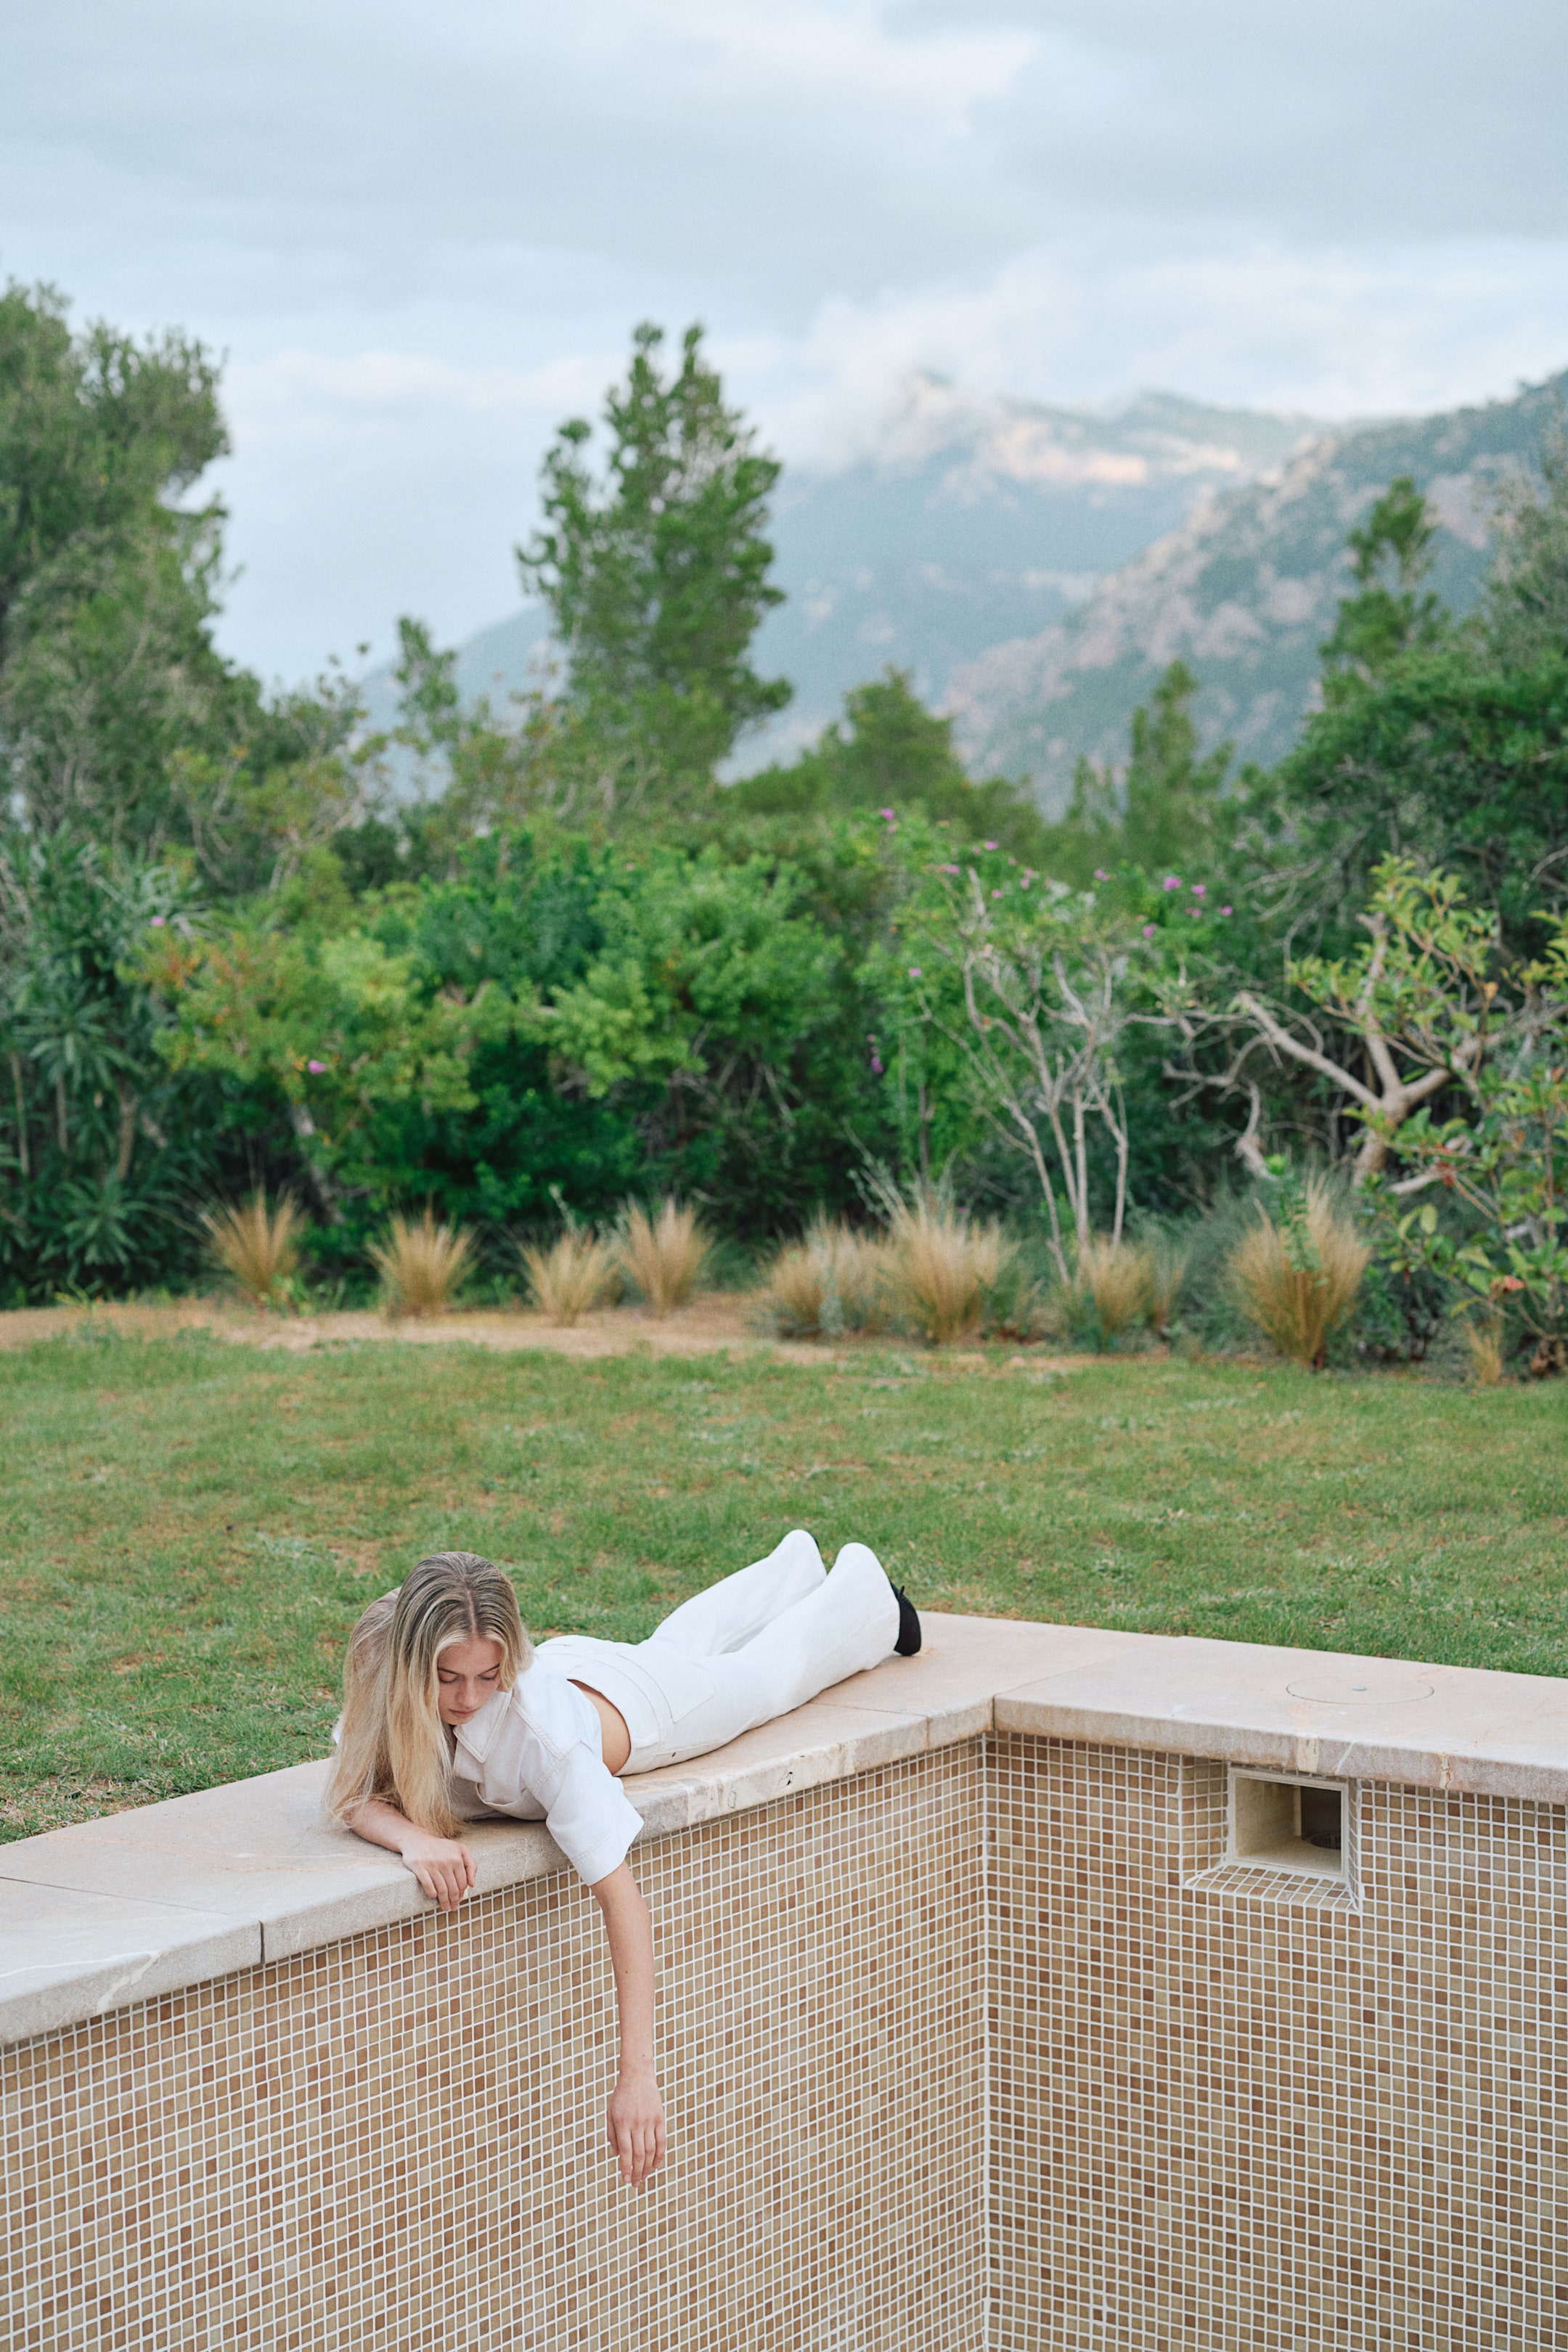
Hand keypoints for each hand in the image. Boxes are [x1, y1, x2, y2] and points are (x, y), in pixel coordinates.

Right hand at [398, 1828, 475, 1910]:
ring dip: (444, 1901)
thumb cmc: (440, 1848)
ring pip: (441, 1889)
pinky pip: (428, 1885)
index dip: (461, 1894)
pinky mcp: (419, 1866)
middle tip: (452, 1908)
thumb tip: (472, 1885)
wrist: (417, 1839)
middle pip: (453, 1888)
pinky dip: (432, 1893)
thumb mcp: (460, 1850)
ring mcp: (432, 1864)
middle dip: (454, 1901)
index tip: (459, 1900)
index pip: (462, 1883)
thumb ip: (471, 1865)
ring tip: (445, 1907)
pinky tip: (434, 1896)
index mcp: (457, 1858)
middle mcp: (445, 1861)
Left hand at [606, 2066, 666, 2188]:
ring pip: (651, 2149)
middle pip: (639, 2154)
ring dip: (647, 2166)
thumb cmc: (620, 2096)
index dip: (626, 2167)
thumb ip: (612, 2135)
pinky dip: (660, 2154)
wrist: (637, 2075)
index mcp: (622, 2122)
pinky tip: (655, 2164)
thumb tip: (616, 2156)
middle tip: (635, 2184)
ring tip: (644, 2176)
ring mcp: (650, 2120)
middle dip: (637, 2172)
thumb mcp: (610, 2113)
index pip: (625, 2151)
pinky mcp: (660, 2117)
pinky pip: (662, 2140)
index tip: (626, 2180)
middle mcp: (636, 2122)